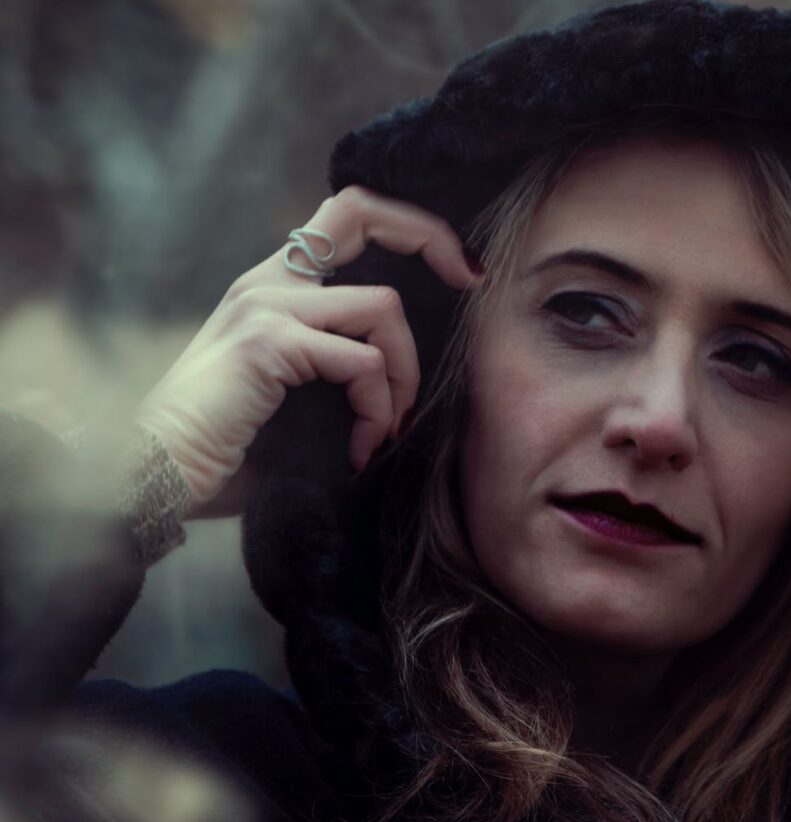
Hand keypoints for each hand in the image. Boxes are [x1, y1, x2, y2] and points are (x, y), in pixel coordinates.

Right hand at [134, 185, 482, 516]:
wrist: (156, 478)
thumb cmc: (229, 449)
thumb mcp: (295, 392)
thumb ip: (340, 363)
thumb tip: (413, 375)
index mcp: (274, 286)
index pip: (349, 214)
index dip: (413, 226)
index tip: (462, 271)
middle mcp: (267, 282)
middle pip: (362, 212)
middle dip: (432, 239)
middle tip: (471, 284)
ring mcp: (266, 306)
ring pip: (383, 309)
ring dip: (405, 378)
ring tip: (385, 430)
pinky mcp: (268, 343)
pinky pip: (365, 365)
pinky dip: (378, 412)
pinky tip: (360, 451)